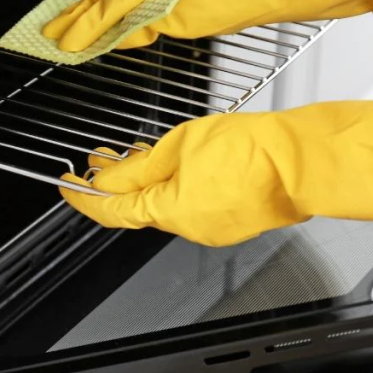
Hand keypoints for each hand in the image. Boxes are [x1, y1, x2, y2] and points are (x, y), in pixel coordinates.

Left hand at [59, 99, 372, 246]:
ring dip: (151, 183)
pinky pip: (193, 205)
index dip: (85, 197)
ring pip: (168, 205)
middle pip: (140, 207)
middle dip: (119, 183)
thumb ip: (140, 164)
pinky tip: (182, 164)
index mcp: (172, 210)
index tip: (68, 183)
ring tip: (146, 153)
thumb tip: (109, 176)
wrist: (304, 162)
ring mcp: (213, 228)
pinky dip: (179, 187)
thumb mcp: (182, 144)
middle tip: (105, 157)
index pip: (113, 210)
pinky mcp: (232, 222)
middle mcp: (190, 228)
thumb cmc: (255, 150)